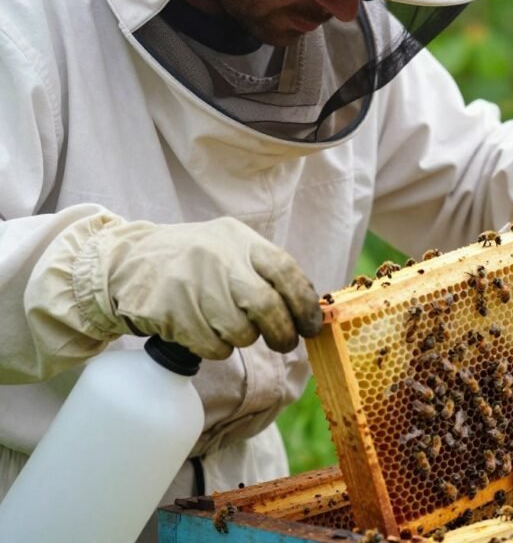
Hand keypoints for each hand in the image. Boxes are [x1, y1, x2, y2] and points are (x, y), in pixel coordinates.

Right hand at [88, 217, 321, 358]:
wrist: (124, 264)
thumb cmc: (190, 263)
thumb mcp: (228, 249)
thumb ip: (264, 272)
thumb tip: (308, 310)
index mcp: (239, 240)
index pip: (285, 270)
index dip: (304, 303)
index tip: (312, 325)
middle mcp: (218, 258)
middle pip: (266, 306)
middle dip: (282, 332)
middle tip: (284, 342)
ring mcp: (192, 284)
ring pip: (240, 330)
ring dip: (242, 339)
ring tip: (227, 327)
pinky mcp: (171, 311)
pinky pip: (212, 346)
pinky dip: (215, 348)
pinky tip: (203, 333)